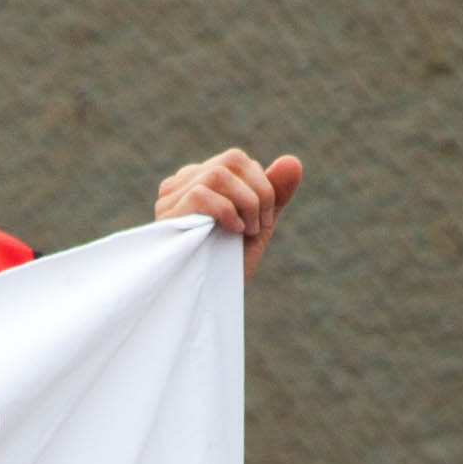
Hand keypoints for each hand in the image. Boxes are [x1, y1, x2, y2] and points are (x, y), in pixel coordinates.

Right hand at [154, 150, 309, 275]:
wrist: (206, 302)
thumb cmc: (228, 266)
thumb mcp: (258, 226)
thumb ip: (275, 194)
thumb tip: (294, 160)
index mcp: (200, 181)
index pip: (237, 162)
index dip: (262, 186)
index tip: (264, 221)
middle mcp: (182, 184)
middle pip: (232, 160)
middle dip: (260, 191)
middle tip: (261, 226)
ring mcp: (171, 197)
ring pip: (218, 174)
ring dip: (247, 203)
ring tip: (248, 232)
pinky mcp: (167, 213)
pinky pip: (202, 194)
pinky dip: (227, 212)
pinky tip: (232, 233)